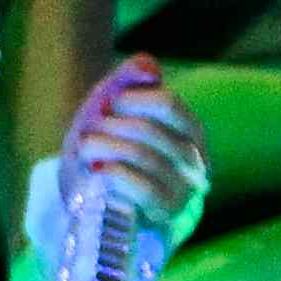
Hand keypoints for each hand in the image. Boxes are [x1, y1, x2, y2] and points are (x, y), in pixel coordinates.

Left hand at [55, 53, 206, 239]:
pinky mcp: (167, 216)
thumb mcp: (113, 110)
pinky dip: (115, 174)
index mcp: (189, 130)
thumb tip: (150, 65)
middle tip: (90, 131)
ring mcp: (184, 190)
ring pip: (144, 157)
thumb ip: (129, 79)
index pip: (168, 106)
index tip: (108, 106)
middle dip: (111, 127)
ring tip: (85, 149)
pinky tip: (98, 170)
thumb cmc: (110, 149)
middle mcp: (195, 161)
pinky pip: (144, 189)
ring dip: (104, 148)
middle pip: (151, 131)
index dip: (132, 100)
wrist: (98, 202)